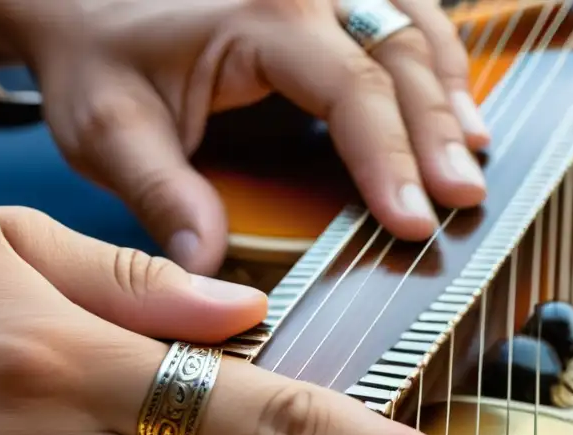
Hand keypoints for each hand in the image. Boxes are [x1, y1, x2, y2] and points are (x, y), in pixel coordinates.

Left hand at [0, 0, 489, 273]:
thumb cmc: (95, 56)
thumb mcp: (109, 129)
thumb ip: (162, 195)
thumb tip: (208, 271)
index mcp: (260, 11)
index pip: (351, 90)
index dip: (390, 159)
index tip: (415, 224)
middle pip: (402, 53)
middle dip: (440, 133)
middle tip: (468, 200)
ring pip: (417, 24)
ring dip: (450, 93)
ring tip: (476, 156)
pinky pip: (402, 13)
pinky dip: (435, 64)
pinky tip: (453, 106)